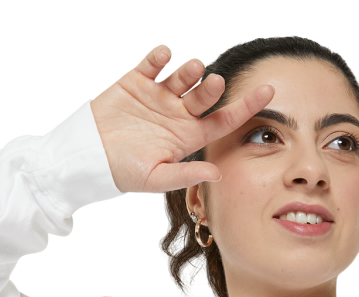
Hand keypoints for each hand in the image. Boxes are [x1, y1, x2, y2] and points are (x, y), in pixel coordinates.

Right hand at [88, 45, 273, 193]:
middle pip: (204, 96)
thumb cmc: (124, 172)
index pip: (224, 120)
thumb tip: (218, 172)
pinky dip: (159, 57)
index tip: (269, 93)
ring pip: (182, 76)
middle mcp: (178, 113)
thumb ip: (186, 174)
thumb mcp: (156, 178)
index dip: (246, 107)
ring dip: (190, 70)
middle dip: (211, 88)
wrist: (88, 157)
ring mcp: (158, 95)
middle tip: (213, 83)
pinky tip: (163, 56)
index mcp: (188, 136)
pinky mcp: (136, 81)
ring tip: (193, 69)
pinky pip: (152, 63)